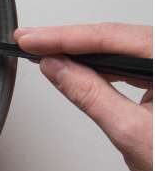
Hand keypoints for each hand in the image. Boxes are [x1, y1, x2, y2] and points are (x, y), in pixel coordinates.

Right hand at [16, 23, 151, 170]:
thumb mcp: (131, 133)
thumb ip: (89, 93)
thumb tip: (58, 67)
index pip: (113, 39)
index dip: (65, 37)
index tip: (32, 39)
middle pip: (121, 39)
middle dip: (73, 41)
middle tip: (33, 42)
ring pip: (128, 51)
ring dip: (88, 54)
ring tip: (51, 53)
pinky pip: (139, 66)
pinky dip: (108, 68)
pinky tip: (85, 69)